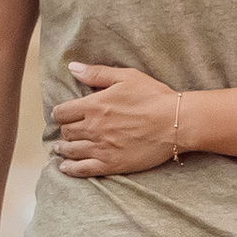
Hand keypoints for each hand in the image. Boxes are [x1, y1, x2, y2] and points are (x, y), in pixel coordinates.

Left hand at [54, 59, 182, 175]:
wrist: (176, 122)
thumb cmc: (154, 97)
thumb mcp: (126, 77)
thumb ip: (97, 73)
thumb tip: (73, 67)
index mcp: (94, 105)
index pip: (63, 112)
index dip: (60, 114)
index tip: (62, 116)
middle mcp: (93, 127)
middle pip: (66, 132)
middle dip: (64, 131)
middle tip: (65, 133)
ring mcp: (101, 147)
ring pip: (71, 150)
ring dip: (63, 149)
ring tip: (61, 149)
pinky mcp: (112, 164)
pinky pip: (83, 169)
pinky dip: (70, 169)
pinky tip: (66, 167)